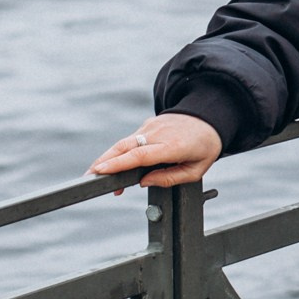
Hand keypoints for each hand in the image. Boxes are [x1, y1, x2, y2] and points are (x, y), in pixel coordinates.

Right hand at [88, 114, 222, 191]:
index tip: (101, 170)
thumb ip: (170, 178)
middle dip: (104, 161)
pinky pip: (130, 140)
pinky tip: (113, 166)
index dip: (119, 163)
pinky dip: (119, 153)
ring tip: (97, 176)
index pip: (141, 155)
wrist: (210, 116)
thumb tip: (144, 182)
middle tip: (89, 177)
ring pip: (124, 143)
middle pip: (125, 147)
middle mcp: (158, 133)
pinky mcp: (147, 125)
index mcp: (173, 146)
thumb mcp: (196, 169)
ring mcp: (151, 126)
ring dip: (109, 158)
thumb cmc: (205, 145)